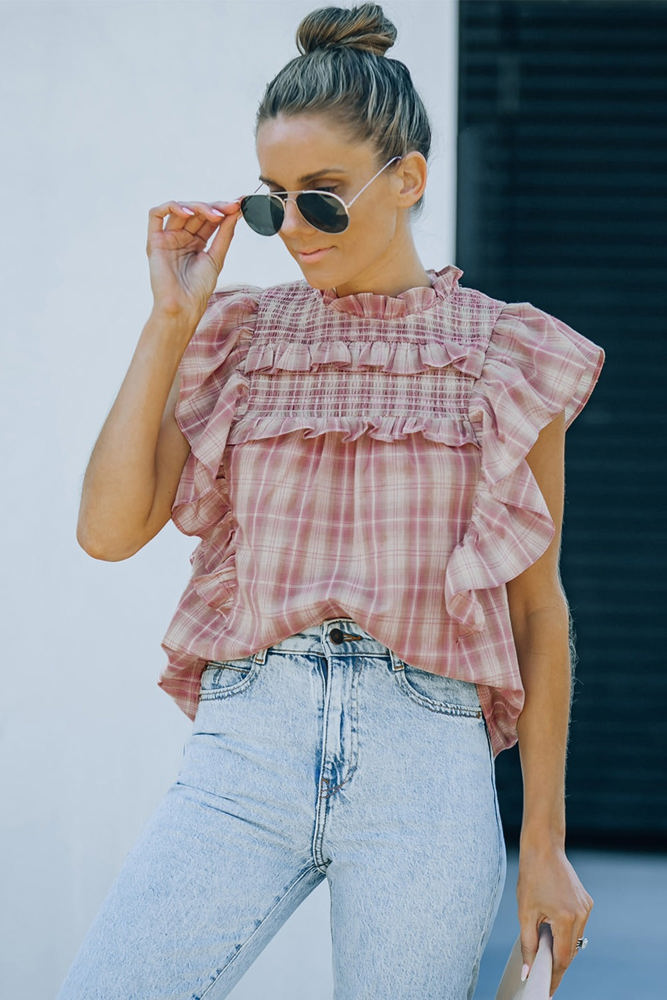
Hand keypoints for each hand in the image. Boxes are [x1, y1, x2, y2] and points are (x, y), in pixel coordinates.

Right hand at [146, 199, 241, 323]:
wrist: (183, 307)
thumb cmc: (198, 289)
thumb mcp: (216, 257)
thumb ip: (225, 234)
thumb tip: (236, 212)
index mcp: (196, 243)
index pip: (209, 219)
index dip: (223, 210)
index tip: (239, 205)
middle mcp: (181, 238)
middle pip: (196, 212)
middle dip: (214, 207)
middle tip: (231, 207)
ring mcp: (167, 238)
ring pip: (179, 210)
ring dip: (198, 207)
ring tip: (215, 214)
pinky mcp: (154, 241)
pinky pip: (156, 214)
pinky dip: (172, 207)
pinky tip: (188, 212)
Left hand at [517, 841, 592, 996]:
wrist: (543, 848)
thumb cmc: (532, 876)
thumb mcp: (525, 912)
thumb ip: (528, 944)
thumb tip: (528, 970)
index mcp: (566, 918)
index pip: (563, 959)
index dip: (554, 976)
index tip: (547, 989)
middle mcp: (581, 914)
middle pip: (570, 951)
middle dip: (556, 963)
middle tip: (542, 974)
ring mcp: (586, 908)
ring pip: (574, 939)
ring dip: (561, 946)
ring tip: (544, 950)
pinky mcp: (586, 902)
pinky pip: (577, 926)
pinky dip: (566, 932)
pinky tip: (553, 930)